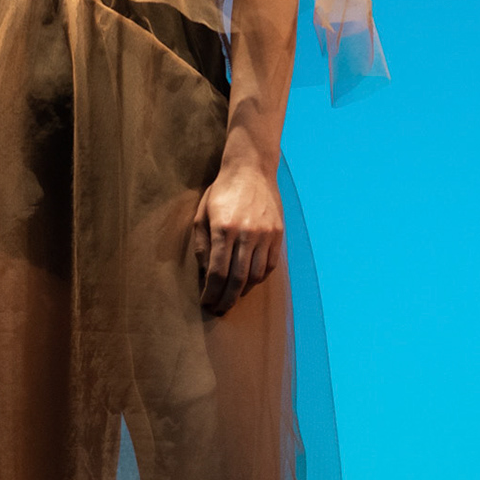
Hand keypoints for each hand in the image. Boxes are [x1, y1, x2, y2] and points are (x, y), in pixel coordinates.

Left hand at [191, 162, 284, 315]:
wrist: (251, 169)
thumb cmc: (222, 192)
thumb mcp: (202, 215)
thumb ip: (202, 246)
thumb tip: (206, 276)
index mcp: (223, 229)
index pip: (217, 273)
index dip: (211, 293)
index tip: (206, 303)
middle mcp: (246, 233)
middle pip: (237, 279)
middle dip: (226, 299)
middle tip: (219, 310)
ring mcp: (265, 234)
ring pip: (256, 275)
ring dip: (243, 291)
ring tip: (232, 296)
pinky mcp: (277, 233)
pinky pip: (269, 265)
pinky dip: (259, 278)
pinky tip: (249, 281)